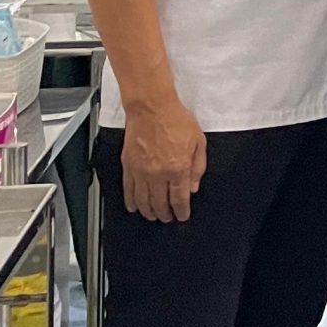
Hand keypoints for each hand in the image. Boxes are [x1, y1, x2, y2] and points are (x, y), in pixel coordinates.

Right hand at [120, 95, 207, 222]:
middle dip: (165, 214)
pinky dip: (131, 201)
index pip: (179, 198)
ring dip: (148, 211)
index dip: (181, 211)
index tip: (182, 216)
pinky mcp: (128, 166)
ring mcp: (141, 171)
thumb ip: (198, 167)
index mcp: (178, 168)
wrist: (151, 108)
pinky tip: (134, 207)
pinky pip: (128, 189)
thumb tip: (193, 187)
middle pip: (160, 203)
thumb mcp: (199, 142)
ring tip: (153, 216)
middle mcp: (158, 173)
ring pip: (143, 200)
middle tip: (168, 218)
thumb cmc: (176, 120)